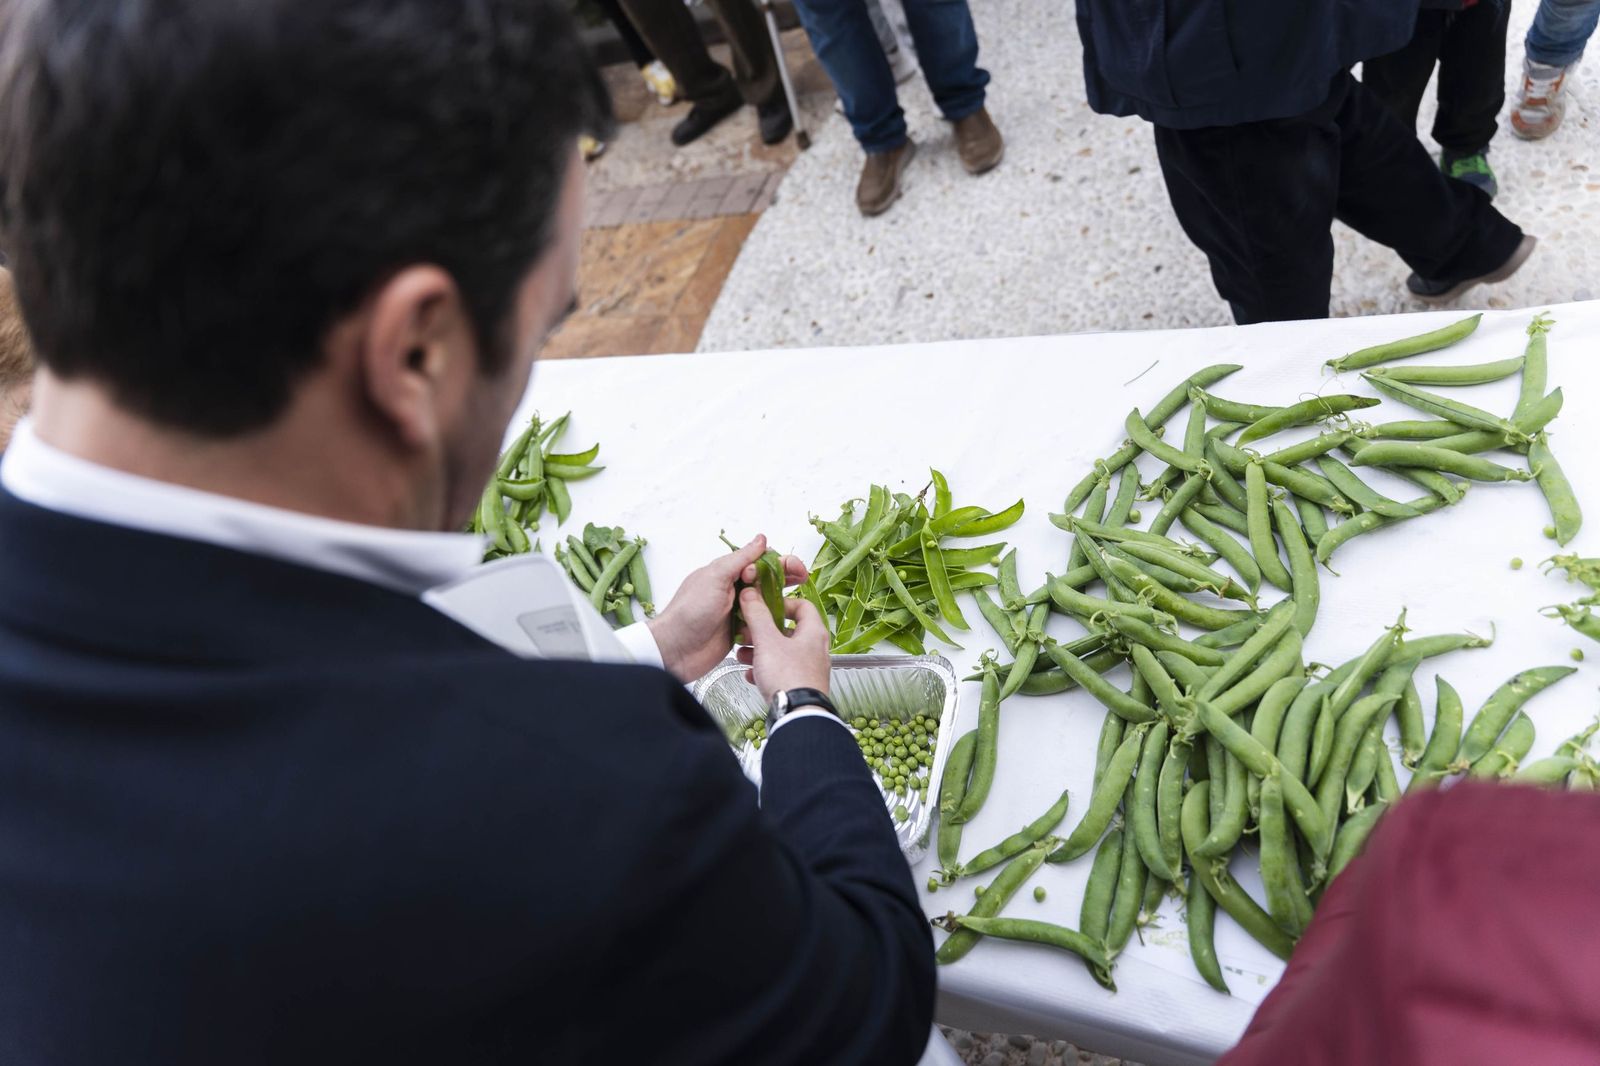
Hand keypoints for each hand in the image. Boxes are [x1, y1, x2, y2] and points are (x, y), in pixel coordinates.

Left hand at [646, 535, 806, 682]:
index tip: (794, 568)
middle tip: (801, 579)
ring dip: (779, 602)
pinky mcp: (739, 633)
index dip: (779, 562)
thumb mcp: (715, 578)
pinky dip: (769, 624)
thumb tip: (760, 540)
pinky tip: (778, 625)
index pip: (759, 561)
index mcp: (725, 573)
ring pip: (766, 603)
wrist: (675, 650)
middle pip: (766, 581)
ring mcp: (736, 612)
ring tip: (791, 604)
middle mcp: (732, 590)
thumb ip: (740, 559)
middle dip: (785, 579)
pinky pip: (761, 625)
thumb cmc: (689, 612)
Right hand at [734, 593, 830, 701]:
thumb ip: (758, 615)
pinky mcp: (800, 685)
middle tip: (746, 633)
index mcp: (813, 632)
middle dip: (762, 631)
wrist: (797, 714)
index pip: (802, 606)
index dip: (782, 603)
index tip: (764, 606)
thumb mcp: (767, 640)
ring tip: (742, 655)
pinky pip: (781, 672)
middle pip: (787, 631)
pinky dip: (765, 670)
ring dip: (760, 651)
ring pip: (781, 652)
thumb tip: (750, 595)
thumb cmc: (788, 677)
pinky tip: (752, 675)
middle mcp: (814, 649)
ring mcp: (808, 668)